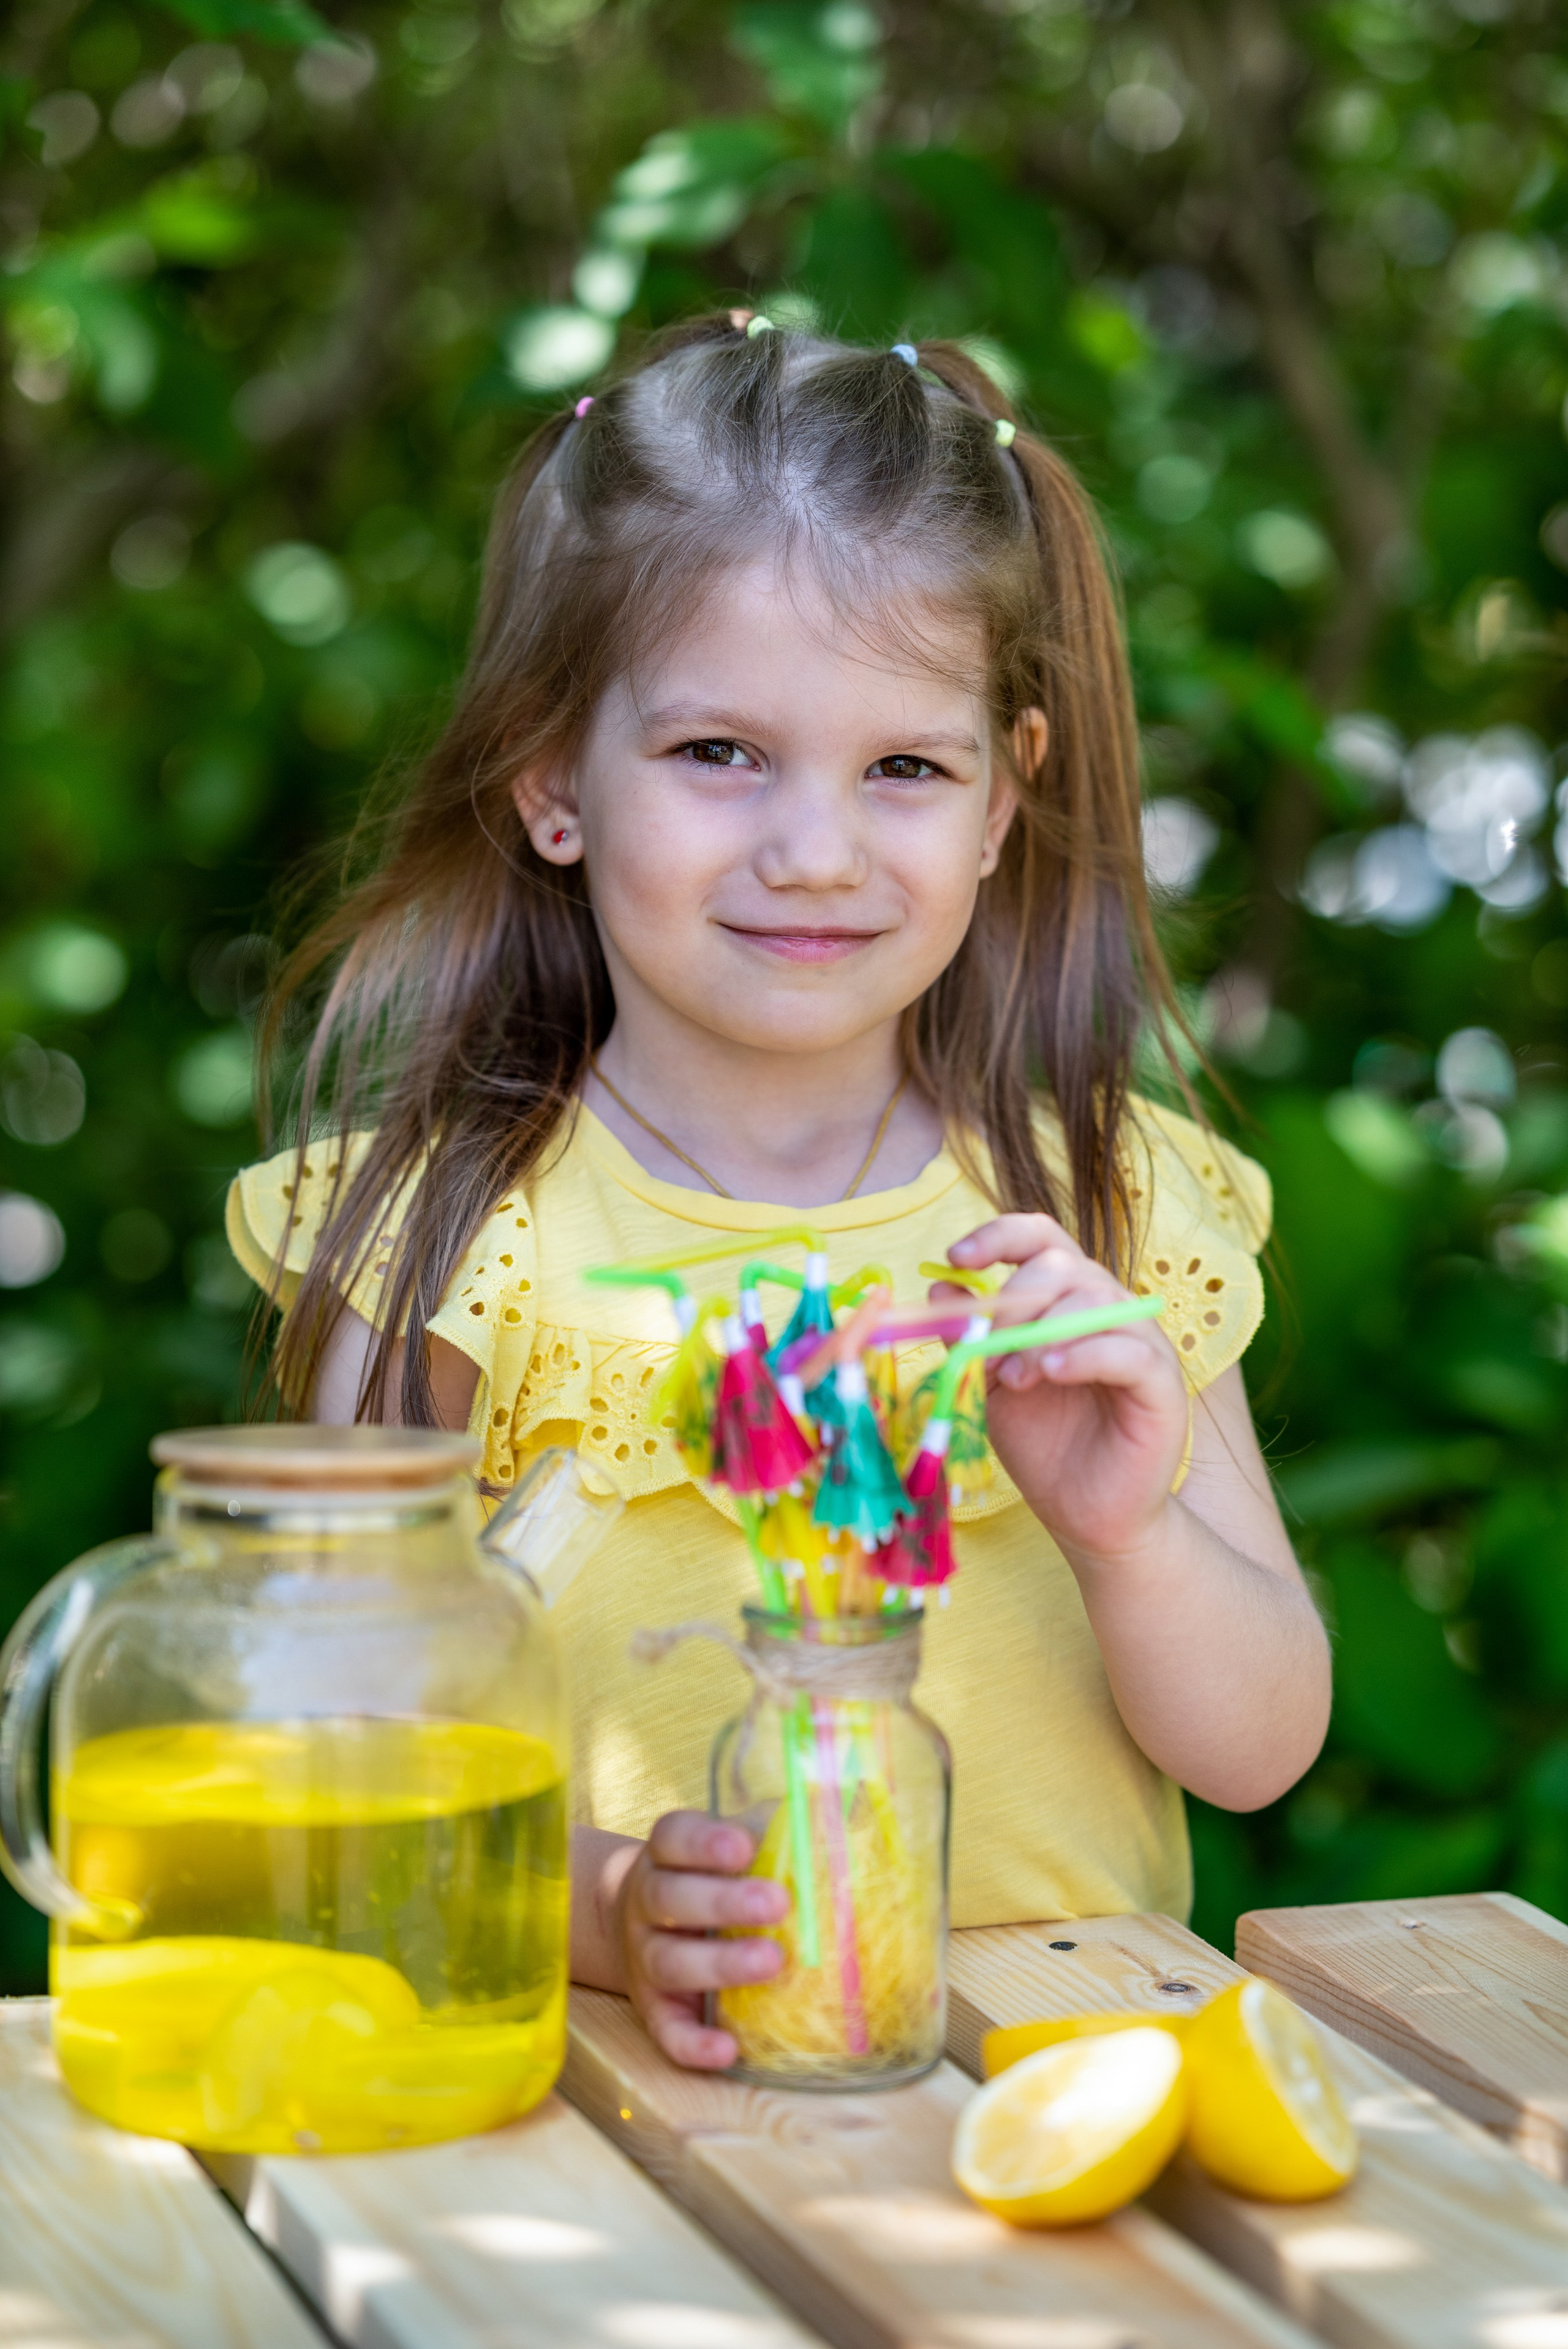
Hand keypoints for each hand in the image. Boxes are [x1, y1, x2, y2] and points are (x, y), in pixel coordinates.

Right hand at [613, 1810, 788, 2068]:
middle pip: (670, 1897)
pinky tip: (728, 2050)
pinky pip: (667, 2031)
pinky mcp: (654, 2010)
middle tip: (778, 1904)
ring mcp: (645, 1957)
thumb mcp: (738, 1845)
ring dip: (720, 1965)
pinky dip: (694, 2044)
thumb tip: (848, 1815)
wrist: (651, 1927)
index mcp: (668, 1854)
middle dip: (724, 1901)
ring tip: (772, 1963)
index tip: (744, 1847)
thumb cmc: (716, 1879)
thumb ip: (780, 1831)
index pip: (673, 1836)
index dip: (704, 1842)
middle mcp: (647, 1902)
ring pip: (670, 1961)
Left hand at [934, 1216, 1188, 1566]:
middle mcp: (1107, 1307)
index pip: (1040, 1237)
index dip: (998, 1236)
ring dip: (1041, 1333)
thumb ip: (971, 1336)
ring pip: (1095, 1299)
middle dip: (1013, 1300)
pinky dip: (1083, 1355)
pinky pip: (1127, 1350)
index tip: (958, 1258)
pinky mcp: (1163, 1382)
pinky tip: (1051, 1374)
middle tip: (986, 1352)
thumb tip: (939, 1287)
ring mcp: (1141, 1341)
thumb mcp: (990, 1384)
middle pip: (1061, 1264)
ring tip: (1014, 1378)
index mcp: (1065, 1299)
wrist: (1086, 1515)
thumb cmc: (1044, 1445)